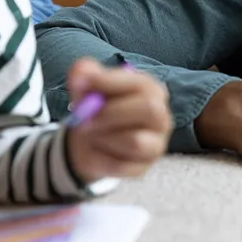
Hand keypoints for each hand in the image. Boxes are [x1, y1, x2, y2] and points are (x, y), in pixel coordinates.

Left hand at [65, 58, 171, 182]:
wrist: (90, 141)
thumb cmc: (97, 107)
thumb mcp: (88, 86)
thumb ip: (84, 73)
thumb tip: (80, 73)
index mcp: (152, 90)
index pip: (141, 84)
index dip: (109, 83)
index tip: (80, 85)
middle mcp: (161, 116)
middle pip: (148, 109)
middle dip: (110, 112)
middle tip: (85, 117)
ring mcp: (156, 144)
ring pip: (136, 141)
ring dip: (105, 137)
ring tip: (92, 133)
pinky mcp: (143, 168)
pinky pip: (121, 165)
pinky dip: (100, 158)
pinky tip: (96, 150)